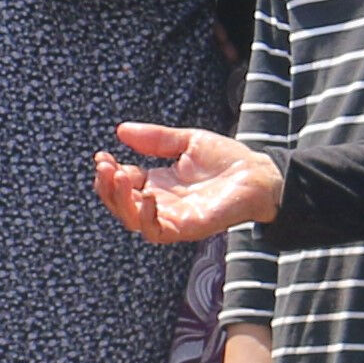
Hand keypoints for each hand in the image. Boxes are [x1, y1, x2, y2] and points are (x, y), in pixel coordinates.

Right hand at [95, 123, 282, 248]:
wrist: (260, 174)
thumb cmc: (228, 159)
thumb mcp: (187, 141)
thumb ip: (156, 139)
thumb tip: (120, 130)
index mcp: (159, 183)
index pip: (122, 184)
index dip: (108, 171)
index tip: (102, 155)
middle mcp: (162, 203)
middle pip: (121, 204)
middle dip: (106, 187)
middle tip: (104, 166)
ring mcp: (173, 217)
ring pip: (132, 220)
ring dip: (118, 201)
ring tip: (116, 176)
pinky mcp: (187, 228)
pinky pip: (157, 231)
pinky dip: (146, 216)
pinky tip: (146, 194)